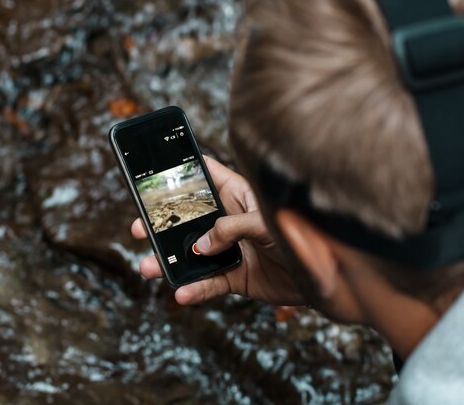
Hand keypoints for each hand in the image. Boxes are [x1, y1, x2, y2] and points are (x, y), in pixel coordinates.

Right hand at [131, 155, 305, 305]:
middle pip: (189, 219)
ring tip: (148, 267)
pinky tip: (181, 292)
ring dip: (169, 261)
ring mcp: (231, 250)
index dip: (183, 171)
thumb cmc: (301, 234)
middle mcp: (230, 221)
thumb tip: (200, 247)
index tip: (156, 172)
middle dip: (162, 224)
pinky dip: (195, 289)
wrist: (323, 275)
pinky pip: (210, 283)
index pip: (206, 176)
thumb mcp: (264, 222)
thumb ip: (230, 228)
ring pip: (192, 254)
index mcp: (238, 196)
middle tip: (140, 228)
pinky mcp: (236, 276)